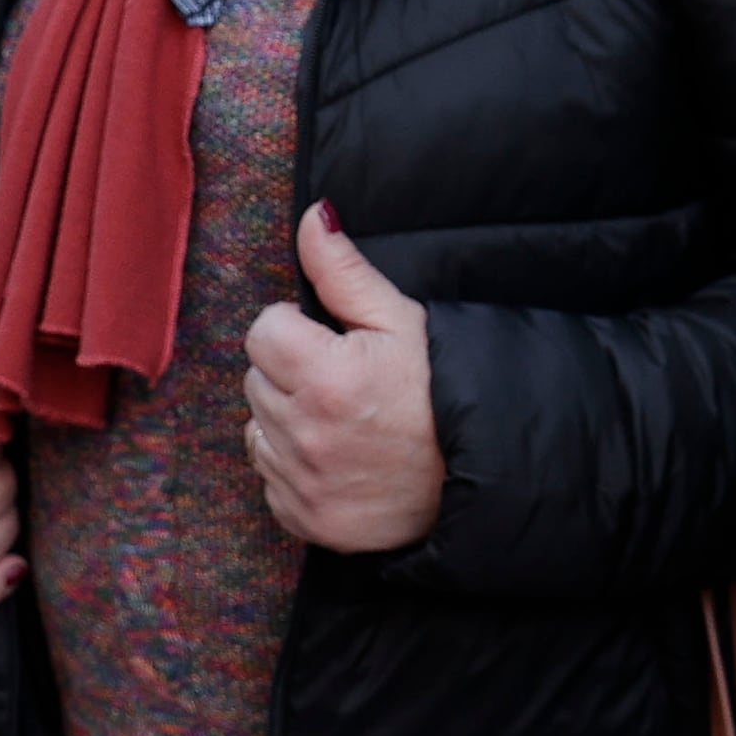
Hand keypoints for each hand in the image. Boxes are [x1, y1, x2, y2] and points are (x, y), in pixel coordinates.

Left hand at [243, 204, 446, 552]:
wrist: (479, 474)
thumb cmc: (443, 389)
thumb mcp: (402, 321)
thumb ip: (344, 271)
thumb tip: (313, 217)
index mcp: (325, 376)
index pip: (262, 331)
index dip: (296, 329)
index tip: (331, 342)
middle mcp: (304, 433)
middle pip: (256, 378)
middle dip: (291, 371)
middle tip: (344, 380)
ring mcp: (301, 481)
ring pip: (257, 428)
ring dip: (286, 419)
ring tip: (342, 420)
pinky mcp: (303, 518)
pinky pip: (269, 477)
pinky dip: (293, 466)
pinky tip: (338, 458)